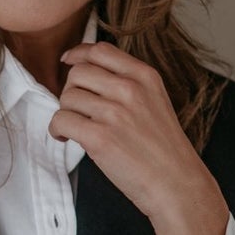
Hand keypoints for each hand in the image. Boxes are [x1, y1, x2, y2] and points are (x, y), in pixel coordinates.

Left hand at [51, 42, 228, 234]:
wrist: (177, 184)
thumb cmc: (164, 150)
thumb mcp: (155, 102)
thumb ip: (127, 85)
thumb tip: (85, 73)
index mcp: (145, 76)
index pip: (100, 50)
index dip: (78, 54)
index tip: (68, 62)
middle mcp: (130, 89)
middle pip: (78, 73)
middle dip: (71, 91)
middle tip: (78, 110)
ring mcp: (114, 113)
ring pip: (66, 97)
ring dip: (65, 113)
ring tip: (75, 129)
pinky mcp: (99, 137)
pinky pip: (61, 120)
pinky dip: (57, 130)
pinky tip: (66, 139)